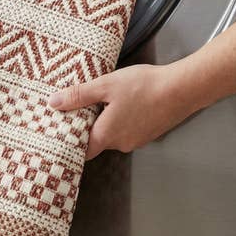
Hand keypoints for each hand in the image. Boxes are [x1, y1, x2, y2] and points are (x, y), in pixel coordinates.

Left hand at [48, 9, 235, 159]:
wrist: (182, 89)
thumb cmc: (143, 86)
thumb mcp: (105, 85)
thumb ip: (79, 95)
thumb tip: (52, 104)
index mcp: (106, 136)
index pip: (81, 150)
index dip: (70, 141)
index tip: (60, 130)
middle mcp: (121, 144)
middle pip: (96, 141)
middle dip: (87, 125)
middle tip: (75, 107)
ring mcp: (137, 140)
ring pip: (113, 133)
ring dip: (105, 120)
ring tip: (98, 100)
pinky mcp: (149, 132)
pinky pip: (127, 129)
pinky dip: (121, 118)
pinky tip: (122, 101)